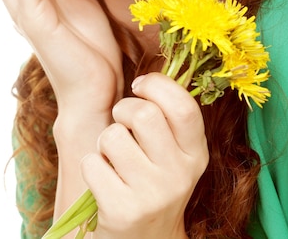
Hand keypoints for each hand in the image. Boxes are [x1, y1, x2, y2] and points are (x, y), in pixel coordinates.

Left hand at [81, 73, 208, 238]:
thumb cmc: (151, 181)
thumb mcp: (172, 154)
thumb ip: (167, 119)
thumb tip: (147, 77)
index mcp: (196, 153)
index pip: (184, 106)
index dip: (158, 85)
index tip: (139, 85)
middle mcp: (180, 174)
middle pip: (144, 114)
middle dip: (123, 110)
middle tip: (121, 122)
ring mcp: (153, 195)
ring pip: (113, 137)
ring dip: (105, 141)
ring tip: (112, 157)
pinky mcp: (123, 211)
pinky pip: (93, 163)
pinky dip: (91, 165)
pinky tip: (103, 180)